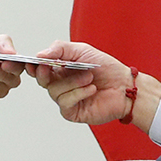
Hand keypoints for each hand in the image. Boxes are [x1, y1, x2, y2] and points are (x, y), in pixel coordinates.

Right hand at [30, 41, 145, 125]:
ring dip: (72, 82)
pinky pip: (66, 102)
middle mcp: (61, 85)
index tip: (35, 62)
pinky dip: (78, 93)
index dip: (34, 66)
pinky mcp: (73, 111)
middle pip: (42, 80)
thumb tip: (40, 55)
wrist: (125, 86)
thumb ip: (60, 49)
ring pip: (54, 91)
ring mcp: (66, 99)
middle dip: (46, 73)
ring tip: (89, 77)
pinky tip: (91, 89)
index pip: (40, 68)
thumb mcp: (82, 50)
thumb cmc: (106, 68)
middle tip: (54, 67)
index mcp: (60, 69)